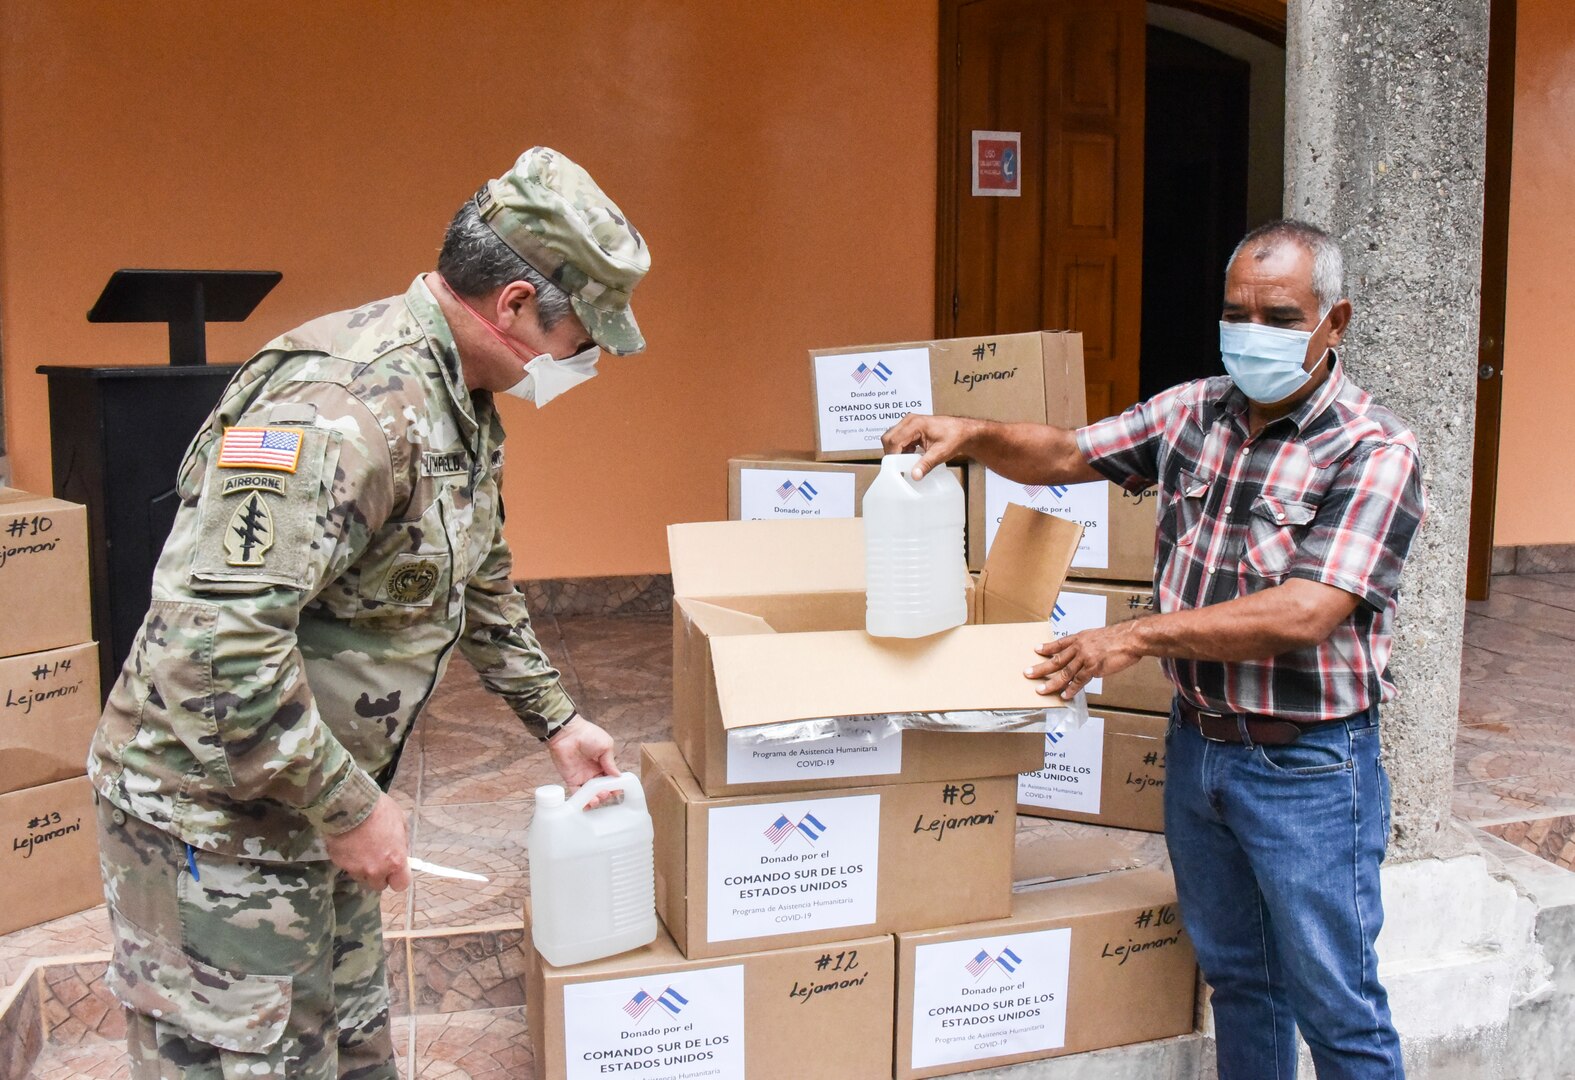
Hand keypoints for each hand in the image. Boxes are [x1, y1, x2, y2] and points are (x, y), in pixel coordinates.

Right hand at [324, 793, 410, 891]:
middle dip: (380, 875)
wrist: (348, 804)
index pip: (401, 885)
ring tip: (362, 850)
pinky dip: (350, 860)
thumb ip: (402, 843)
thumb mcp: (400, 822)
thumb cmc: (379, 809)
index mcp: (395, 861)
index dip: (399, 878)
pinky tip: (350, 844)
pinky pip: (348, 868)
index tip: (396, 870)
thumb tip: (401, 851)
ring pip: (362, 878)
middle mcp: (376, 870)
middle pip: (379, 885)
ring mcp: (356, 869)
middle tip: (378, 858)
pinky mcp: (339, 864)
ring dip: (364, 869)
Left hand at [548, 715, 620, 806]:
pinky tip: (588, 803)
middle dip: (605, 794)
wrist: (568, 733)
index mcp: (602, 764)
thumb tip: (618, 776)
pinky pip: (577, 794)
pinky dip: (582, 801)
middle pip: (601, 789)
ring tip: (598, 797)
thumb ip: (611, 762)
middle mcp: (592, 772)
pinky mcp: (571, 780)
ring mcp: (582, 777)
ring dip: (596, 799)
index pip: (610, 779)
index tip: (617, 790)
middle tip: (606, 793)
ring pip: (590, 794)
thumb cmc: (588, 735)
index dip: (614, 786)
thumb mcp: (606, 746)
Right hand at [881, 414, 978, 479]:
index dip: (893, 456)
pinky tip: (911, 455)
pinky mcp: (910, 428)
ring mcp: (909, 423)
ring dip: (896, 451)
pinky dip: (901, 449)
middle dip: (892, 453)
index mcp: (915, 424)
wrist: (963, 431)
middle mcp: (909, 420)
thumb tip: (915, 475)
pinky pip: (898, 439)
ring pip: (891, 438)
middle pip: (888, 438)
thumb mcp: (940, 453)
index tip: (896, 468)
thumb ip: (926, 464)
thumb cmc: (955, 436)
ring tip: (907, 461)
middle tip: (899, 465)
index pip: (894, 440)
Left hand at [1027, 623, 1144, 699]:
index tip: (1036, 649)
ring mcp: (1085, 658)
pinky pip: (1079, 681)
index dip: (1047, 647)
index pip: (1059, 643)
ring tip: (1041, 690)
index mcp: (1080, 638)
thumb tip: (1082, 656)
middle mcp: (1079, 647)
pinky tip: (1064, 695)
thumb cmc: (1118, 638)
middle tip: (1027, 673)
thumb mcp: (1097, 636)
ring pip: (1064, 672)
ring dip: (1051, 683)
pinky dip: (1071, 689)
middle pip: (1056, 659)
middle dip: (1040, 668)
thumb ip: (1088, 645)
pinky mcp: (1094, 668)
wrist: (1131, 638)